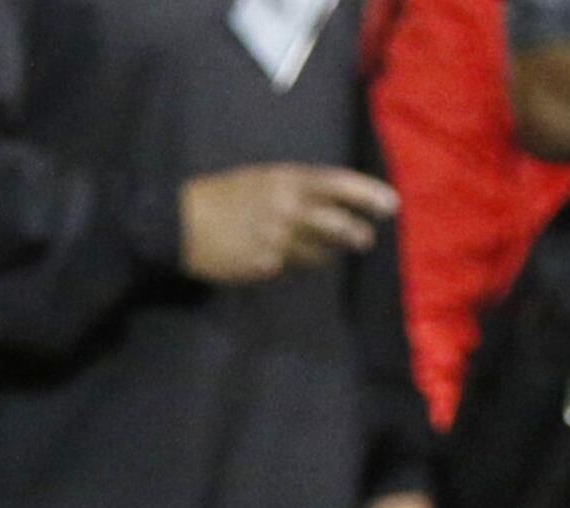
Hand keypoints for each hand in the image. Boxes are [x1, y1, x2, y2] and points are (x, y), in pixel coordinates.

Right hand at [179, 163, 396, 285]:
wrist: (179, 225)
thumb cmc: (219, 197)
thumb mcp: (259, 179)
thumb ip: (292, 189)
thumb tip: (324, 202)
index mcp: (285, 180)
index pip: (337, 184)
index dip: (367, 194)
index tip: (391, 204)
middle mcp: (286, 209)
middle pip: (336, 225)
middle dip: (357, 233)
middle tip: (366, 238)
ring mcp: (277, 240)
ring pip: (319, 252)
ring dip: (328, 252)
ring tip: (330, 249)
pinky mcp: (265, 266)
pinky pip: (293, 266)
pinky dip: (297, 263)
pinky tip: (287, 257)